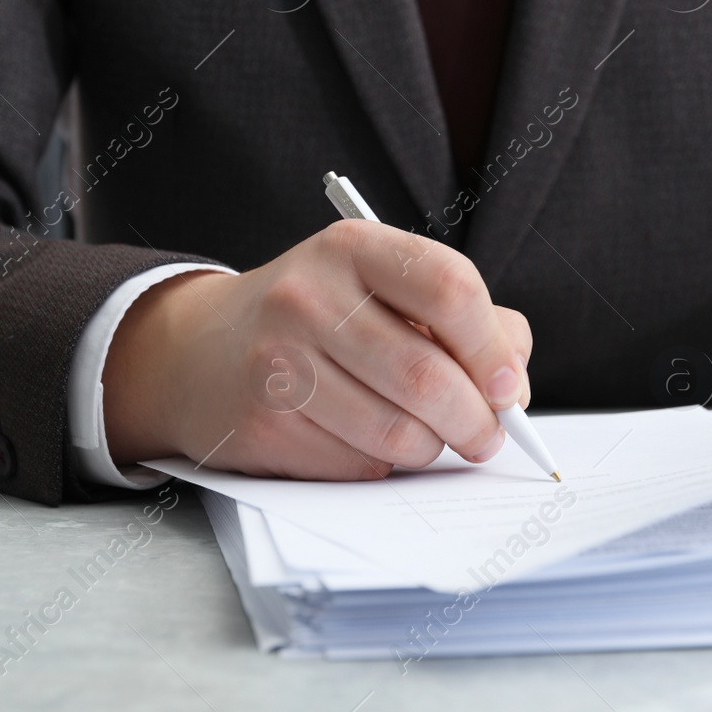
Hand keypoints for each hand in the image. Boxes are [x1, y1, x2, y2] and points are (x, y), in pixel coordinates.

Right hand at [101, 220, 531, 479]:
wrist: (198, 351)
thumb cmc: (316, 317)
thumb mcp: (379, 286)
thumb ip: (460, 319)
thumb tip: (514, 381)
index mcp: (351, 248)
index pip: (449, 288)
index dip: (492, 347)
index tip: (508, 385)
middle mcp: (309, 298)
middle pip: (428, 375)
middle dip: (477, 420)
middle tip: (486, 435)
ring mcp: (280, 362)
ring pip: (398, 432)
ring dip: (431, 448)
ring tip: (428, 436)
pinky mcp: (264, 424)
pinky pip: (358, 463)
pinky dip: (381, 462)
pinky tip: (362, 437)